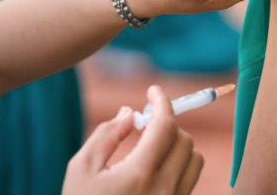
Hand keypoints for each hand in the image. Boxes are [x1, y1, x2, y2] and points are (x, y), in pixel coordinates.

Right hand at [62, 86, 202, 194]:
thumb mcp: (81, 169)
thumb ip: (107, 135)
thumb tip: (130, 112)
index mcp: (139, 175)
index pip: (165, 125)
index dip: (161, 101)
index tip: (153, 91)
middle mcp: (164, 189)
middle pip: (184, 139)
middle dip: (166, 125)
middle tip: (144, 126)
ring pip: (194, 159)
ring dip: (177, 145)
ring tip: (152, 148)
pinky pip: (191, 179)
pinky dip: (180, 165)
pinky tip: (156, 169)